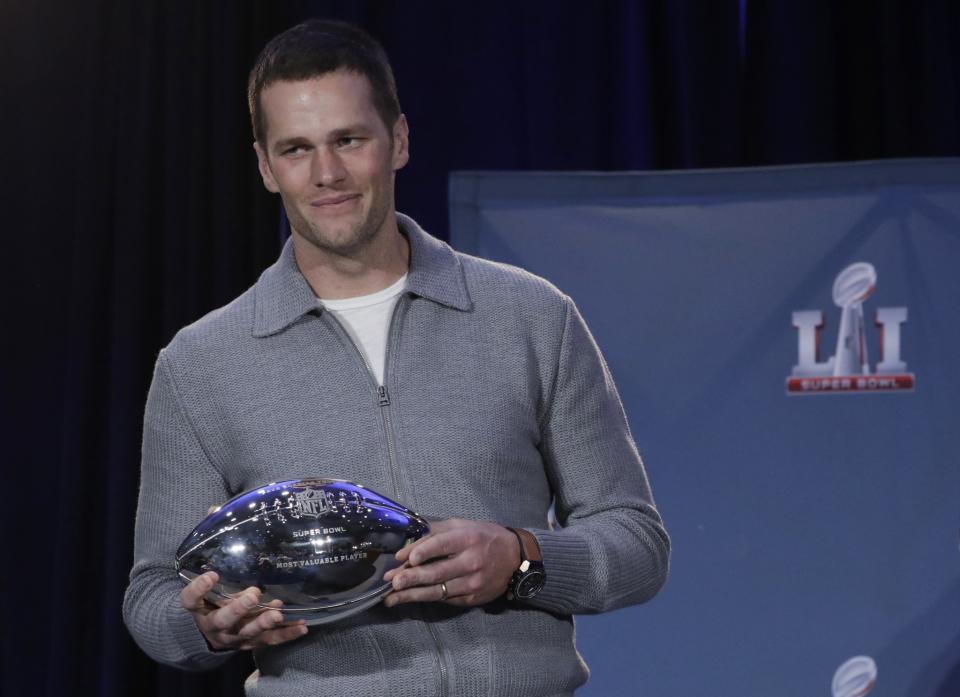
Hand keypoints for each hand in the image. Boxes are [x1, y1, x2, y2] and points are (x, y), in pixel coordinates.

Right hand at [180, 571, 307, 650]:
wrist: (207, 638)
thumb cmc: (208, 607)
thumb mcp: (205, 596)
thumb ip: (216, 586)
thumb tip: (236, 573)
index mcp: (201, 612)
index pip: (192, 600)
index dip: (199, 589)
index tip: (212, 575)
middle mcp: (216, 628)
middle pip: (224, 620)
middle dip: (239, 608)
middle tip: (253, 595)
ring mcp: (235, 638)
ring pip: (249, 633)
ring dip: (264, 623)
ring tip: (278, 614)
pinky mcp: (251, 643)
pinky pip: (269, 640)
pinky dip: (286, 635)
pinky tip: (301, 628)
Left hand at [382, 519, 519, 606]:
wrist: (516, 557)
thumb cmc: (484, 537)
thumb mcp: (462, 526)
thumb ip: (435, 534)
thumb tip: (406, 549)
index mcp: (468, 539)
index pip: (442, 545)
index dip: (422, 551)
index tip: (404, 559)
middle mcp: (471, 562)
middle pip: (437, 572)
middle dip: (412, 578)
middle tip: (391, 582)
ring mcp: (472, 583)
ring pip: (438, 591)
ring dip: (412, 595)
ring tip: (391, 598)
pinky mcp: (472, 598)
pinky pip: (446, 599)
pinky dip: (427, 598)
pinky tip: (411, 599)